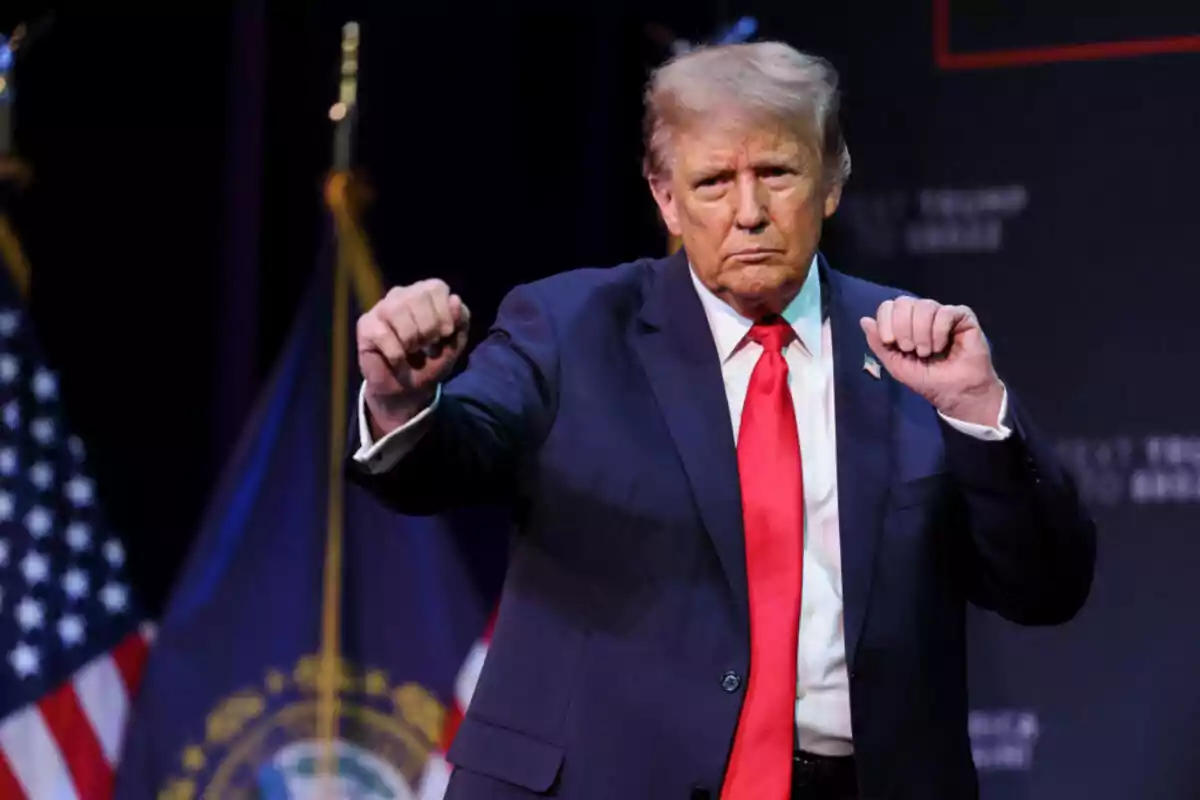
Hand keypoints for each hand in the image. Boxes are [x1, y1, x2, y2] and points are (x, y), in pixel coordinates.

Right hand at [356, 279, 469, 432]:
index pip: (436, 287)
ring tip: (411, 350)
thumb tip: (455, 299)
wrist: (406, 389)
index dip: (445, 312)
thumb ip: (461, 322)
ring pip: (398, 310)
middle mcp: (402, 294)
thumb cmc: (430, 362)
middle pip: (418, 296)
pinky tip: (397, 359)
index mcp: (425, 293)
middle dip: (429, 327)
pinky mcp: (365, 325)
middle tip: (427, 344)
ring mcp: (381, 307)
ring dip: (411, 339)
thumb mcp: (454, 345)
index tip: (445, 334)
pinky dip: (396, 354)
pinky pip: (383, 334)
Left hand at [860, 297, 1003, 425]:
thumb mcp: (896, 365)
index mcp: (905, 323)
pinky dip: (939, 332)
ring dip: (921, 333)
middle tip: (910, 349)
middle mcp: (923, 315)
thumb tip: (864, 320)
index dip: (885, 321)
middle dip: (902, 327)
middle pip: (904, 302)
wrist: (956, 393)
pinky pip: (945, 312)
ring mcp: (942, 314)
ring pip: (925, 306)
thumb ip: (879, 344)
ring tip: (927, 352)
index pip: (888, 306)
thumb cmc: (928, 380)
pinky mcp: (963, 317)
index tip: (890, 341)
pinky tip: (942, 347)